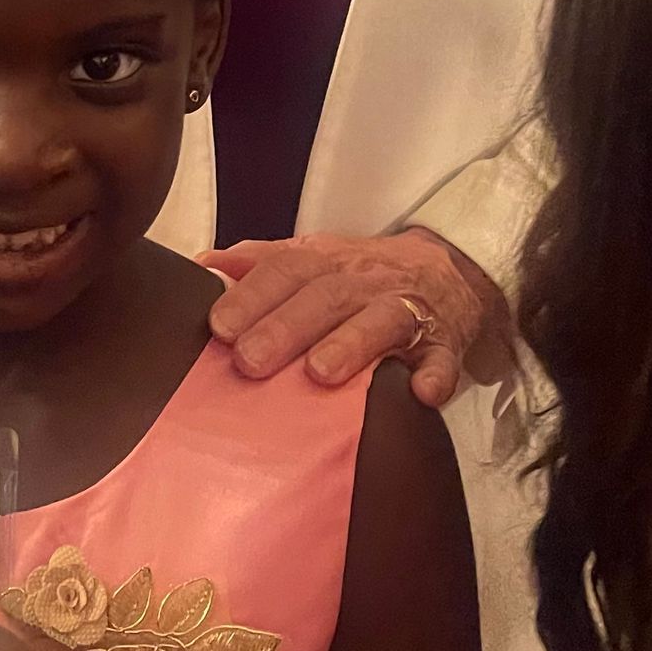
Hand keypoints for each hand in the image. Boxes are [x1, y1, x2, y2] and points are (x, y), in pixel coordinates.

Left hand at [199, 228, 509, 408]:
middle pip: (325, 296)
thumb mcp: (315, 259)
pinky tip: (420, 392)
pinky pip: (443, 358)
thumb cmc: (364, 275)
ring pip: (380, 320)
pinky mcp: (444, 344)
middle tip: (250, 360)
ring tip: (320, 372)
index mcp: (328, 262)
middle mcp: (365, 282)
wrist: (448, 269)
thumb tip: (204, 265)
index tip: (218, 326)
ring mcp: (408, 311)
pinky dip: (434, 374)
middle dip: (286, 326)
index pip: (286, 269)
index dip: (252, 295)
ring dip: (351, 344)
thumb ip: (261, 263)